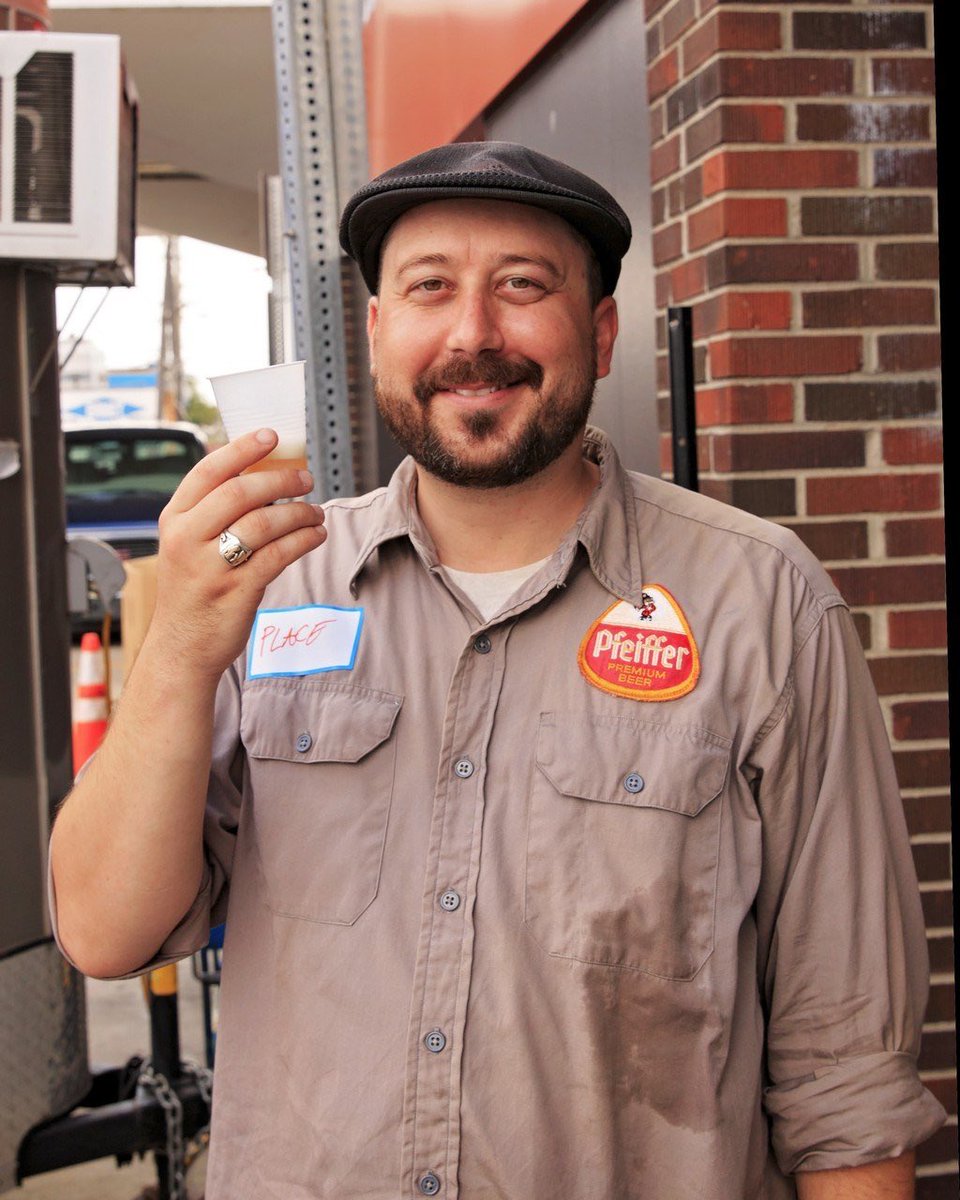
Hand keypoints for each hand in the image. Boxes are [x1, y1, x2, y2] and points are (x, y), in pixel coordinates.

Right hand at [148, 428, 326, 678]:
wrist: (181, 649)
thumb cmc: (192, 592)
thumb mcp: (186, 546)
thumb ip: (211, 514)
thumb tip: (259, 475)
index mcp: (173, 520)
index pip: (208, 471)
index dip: (243, 449)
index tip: (272, 435)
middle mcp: (186, 538)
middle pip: (240, 492)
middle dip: (281, 480)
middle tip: (306, 478)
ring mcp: (210, 566)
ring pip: (264, 522)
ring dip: (298, 512)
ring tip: (315, 512)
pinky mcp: (236, 591)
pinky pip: (278, 554)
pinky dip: (303, 540)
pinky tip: (315, 535)